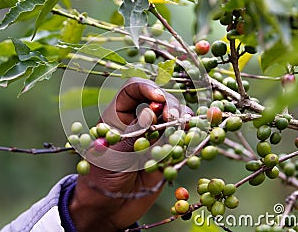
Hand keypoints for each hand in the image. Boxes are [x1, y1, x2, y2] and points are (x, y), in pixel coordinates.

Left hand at [69, 77, 191, 231]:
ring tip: (187, 130)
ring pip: (177, 117)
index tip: (158, 101)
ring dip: (185, 120)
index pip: (134, 89)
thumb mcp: (111, 155)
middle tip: (174, 121)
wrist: (108, 208)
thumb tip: (152, 112)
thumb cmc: (100, 179)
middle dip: (171, 106)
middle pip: (162, 99)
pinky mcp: (168, 152)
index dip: (147, 89)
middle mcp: (139, 120)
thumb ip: (131, 134)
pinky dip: (192, 137)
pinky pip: (184, 139)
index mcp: (118, 115)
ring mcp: (156, 135)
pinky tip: (197, 137)